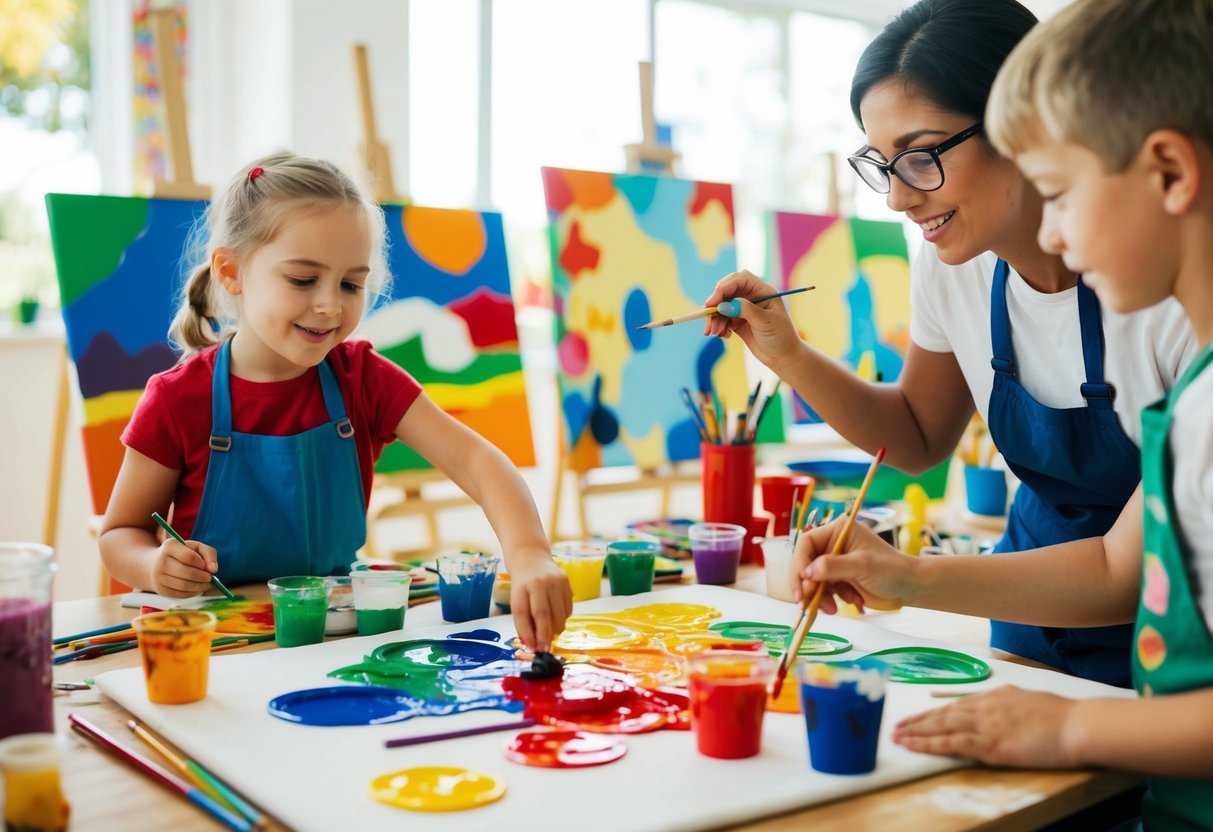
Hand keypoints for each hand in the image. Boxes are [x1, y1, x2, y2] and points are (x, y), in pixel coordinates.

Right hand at [150, 536, 216, 597]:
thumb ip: (209, 553)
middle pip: (188, 573)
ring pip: (184, 586)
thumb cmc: (182, 553)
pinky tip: (198, 588)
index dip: (202, 563)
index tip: (206, 565)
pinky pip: (181, 594)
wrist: (156, 564)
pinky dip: (193, 592)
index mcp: (169, 546)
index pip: (190, 557)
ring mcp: (159, 577)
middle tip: (210, 577)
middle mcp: (161, 561)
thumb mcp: (196, 547)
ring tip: (206, 583)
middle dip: (204, 577)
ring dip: (200, 586)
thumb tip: (214, 570)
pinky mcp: (161, 589)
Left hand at [508, 551, 572, 651]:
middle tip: (545, 647)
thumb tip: (533, 645)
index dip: (528, 633)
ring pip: (559, 614)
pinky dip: (564, 618)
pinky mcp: (567, 581)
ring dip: (556, 629)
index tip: (533, 648)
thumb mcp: (517, 599)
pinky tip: (557, 616)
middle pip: (544, 614)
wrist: (532, 558)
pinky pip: (568, 608)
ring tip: (551, 632)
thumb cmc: (522, 585)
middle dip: (545, 635)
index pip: (523, 614)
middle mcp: (538, 582)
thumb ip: (524, 620)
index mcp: (521, 587)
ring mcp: (554, 580)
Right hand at [702, 270, 802, 368]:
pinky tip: (723, 335)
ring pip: (721, 306)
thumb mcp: (765, 321)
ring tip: (715, 333)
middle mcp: (752, 296)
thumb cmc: (781, 337)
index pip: (740, 279)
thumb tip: (723, 305)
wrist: (783, 357)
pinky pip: (722, 318)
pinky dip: (718, 325)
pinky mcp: (737, 321)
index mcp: (763, 290)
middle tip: (707, 315)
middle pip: (727, 290)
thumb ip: (745, 310)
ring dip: (714, 318)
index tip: (713, 302)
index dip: (724, 287)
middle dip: (715, 303)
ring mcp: (743, 308)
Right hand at [793, 519, 918, 612]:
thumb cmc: (891, 570)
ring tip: (832, 610)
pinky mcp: (838, 578)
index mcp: (838, 531)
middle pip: (806, 563)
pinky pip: (824, 590)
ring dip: (820, 597)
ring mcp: (835, 562)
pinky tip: (853, 603)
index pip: (807, 543)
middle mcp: (833, 544)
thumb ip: (832, 567)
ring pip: (813, 580)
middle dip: (808, 585)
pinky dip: (832, 600)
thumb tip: (806, 573)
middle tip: (805, 604)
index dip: (800, 563)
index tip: (802, 584)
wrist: (910, 587)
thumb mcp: (862, 566)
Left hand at [894, 686, 1080, 767]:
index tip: (921, 715)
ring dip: (917, 731)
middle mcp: (986, 707)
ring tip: (897, 735)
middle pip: (943, 713)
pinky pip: (952, 744)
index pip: (958, 704)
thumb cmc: (1064, 716)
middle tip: (898, 725)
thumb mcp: (1031, 701)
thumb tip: (1006, 708)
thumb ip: (1012, 705)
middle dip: (919, 720)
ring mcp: (986, 724)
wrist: (1078, 725)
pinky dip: (930, 745)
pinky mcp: (990, 744)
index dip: (936, 711)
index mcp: (997, 696)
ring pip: (941, 726)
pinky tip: (914, 746)